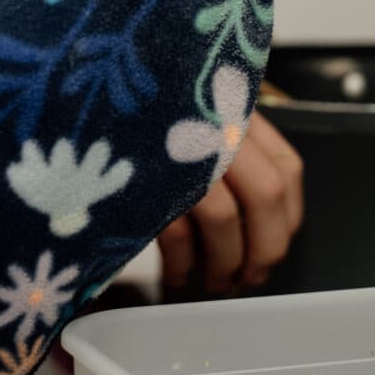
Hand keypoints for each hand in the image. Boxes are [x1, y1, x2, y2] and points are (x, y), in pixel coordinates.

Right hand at [157, 112, 303, 293]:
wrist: (87, 92)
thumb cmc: (140, 115)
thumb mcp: (191, 115)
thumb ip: (225, 148)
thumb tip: (260, 224)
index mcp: (234, 110)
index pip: (286, 169)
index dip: (287, 217)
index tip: (275, 243)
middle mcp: (213, 126)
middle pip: (265, 196)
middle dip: (264, 249)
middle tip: (250, 276)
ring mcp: (181, 152)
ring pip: (223, 219)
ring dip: (223, 264)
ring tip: (213, 282)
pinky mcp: (146, 181)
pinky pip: (175, 233)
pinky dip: (181, 265)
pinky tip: (177, 276)